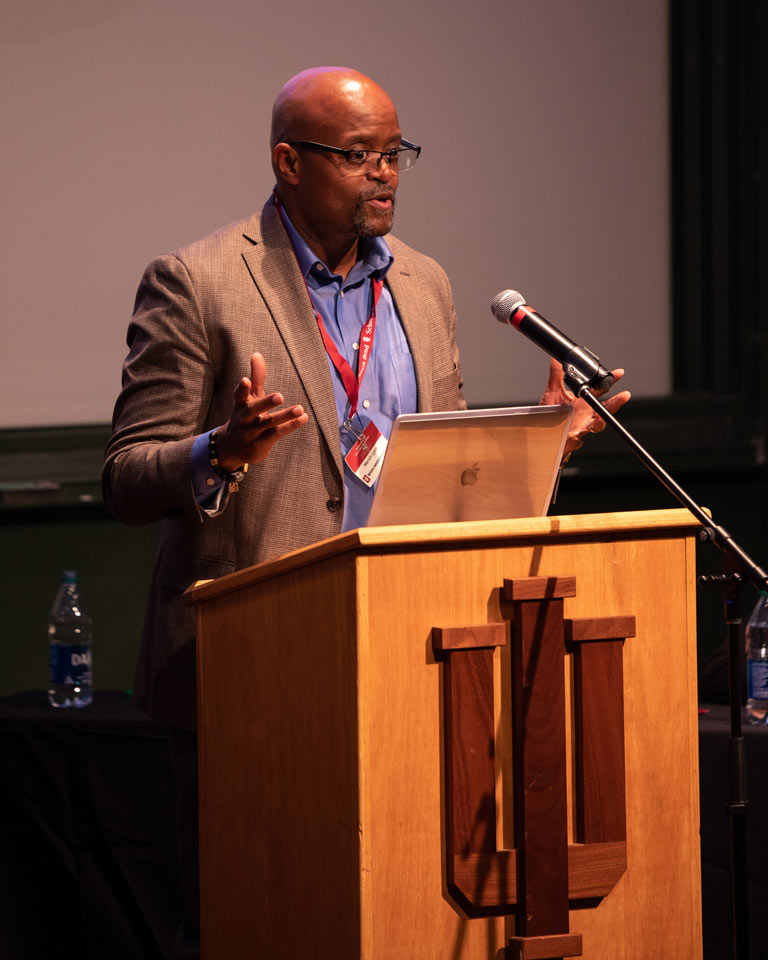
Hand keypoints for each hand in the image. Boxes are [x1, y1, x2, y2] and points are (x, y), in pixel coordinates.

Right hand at [216, 353, 307, 468]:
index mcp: (240, 404)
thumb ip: (256, 376)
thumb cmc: (245, 415)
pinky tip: (303, 418)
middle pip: (254, 409)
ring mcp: (252, 432)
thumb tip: (256, 354)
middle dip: (266, 403)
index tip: (246, 380)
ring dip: (285, 416)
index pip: (239, 395)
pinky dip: (290, 426)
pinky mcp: (261, 443)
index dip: (242, 388)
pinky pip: (277, 434)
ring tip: (300, 409)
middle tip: (280, 396)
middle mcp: (245, 418)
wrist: (232, 448)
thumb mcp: (250, 396)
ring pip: (269, 423)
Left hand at [540, 358, 630, 455]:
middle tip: (625, 395)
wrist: (543, 431)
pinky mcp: (575, 435)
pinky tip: (587, 428)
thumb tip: (556, 358)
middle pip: (605, 406)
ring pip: (599, 423)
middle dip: (616, 401)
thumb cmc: (551, 414)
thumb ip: (557, 374)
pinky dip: (586, 432)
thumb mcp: (553, 391)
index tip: (619, 373)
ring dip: (602, 420)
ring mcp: (582, 424)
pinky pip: (581, 436)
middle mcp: (586, 412)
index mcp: (583, 400)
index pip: (600, 389)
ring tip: (604, 416)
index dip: (610, 381)